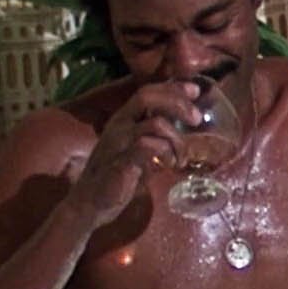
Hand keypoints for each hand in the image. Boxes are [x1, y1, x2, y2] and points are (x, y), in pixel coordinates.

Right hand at [65, 80, 201, 224]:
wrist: (91, 201)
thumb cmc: (119, 174)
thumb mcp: (140, 149)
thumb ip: (157, 135)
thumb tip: (185, 125)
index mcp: (124, 118)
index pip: (147, 91)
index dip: (172, 87)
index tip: (195, 90)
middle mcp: (119, 124)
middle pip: (148, 96)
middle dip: (177, 102)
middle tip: (196, 119)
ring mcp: (119, 142)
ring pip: (155, 124)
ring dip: (177, 139)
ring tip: (181, 157)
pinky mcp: (121, 162)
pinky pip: (147, 146)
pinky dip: (166, 153)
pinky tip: (170, 165)